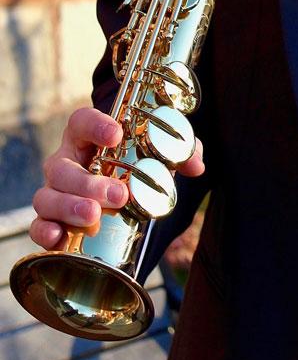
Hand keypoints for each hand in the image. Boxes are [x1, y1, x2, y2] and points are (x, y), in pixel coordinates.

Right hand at [29, 106, 204, 249]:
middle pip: (62, 167)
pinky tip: (58, 237)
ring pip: (47, 196)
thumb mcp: (156, 156)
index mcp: (85, 139)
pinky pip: (38, 225)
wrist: (116, 195)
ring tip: (94, 215)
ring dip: (69, 206)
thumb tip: (196, 165)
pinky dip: (44, 231)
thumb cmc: (131, 166)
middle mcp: (65, 163)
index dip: (95, 125)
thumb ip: (179, 154)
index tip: (116, 134)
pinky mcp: (51, 220)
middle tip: (118, 194)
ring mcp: (55, 192)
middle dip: (88, 182)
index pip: (80, 121)